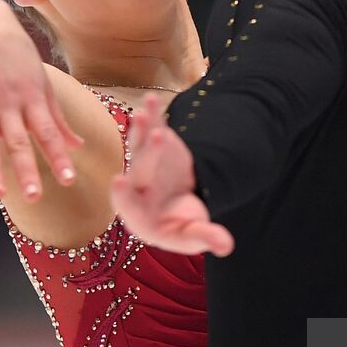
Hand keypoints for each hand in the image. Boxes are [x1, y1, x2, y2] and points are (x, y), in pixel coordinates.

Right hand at [0, 0, 83, 201]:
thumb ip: (56, 118)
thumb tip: (77, 146)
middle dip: (26, 169)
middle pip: (18, 141)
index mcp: (32, 98)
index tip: (68, 179)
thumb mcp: (41, 81)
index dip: (58, 156)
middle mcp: (8, 103)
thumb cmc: (16, 55)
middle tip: (34, 196)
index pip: (49, 132)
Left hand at [110, 93, 233, 255]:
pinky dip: (152, 117)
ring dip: (140, 128)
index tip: (119, 181)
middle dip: (148, 154)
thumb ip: (207, 237)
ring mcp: (143, 165)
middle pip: (140, 172)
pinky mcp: (153, 147)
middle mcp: (137, 190)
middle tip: (156, 136)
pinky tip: (152, 100)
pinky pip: (150, 131)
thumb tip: (226, 247)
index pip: (129, 207)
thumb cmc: (185, 227)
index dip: (124, 196)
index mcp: (141, 218)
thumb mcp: (195, 235)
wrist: (181, 207)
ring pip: (138, 147)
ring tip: (144, 111)